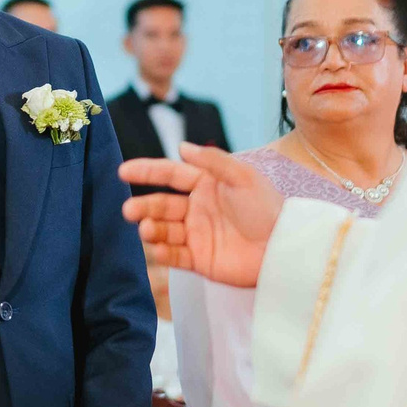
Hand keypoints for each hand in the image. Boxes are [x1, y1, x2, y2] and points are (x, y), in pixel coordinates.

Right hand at [119, 143, 282, 286]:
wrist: (282, 247)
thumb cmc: (267, 208)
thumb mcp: (243, 177)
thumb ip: (212, 161)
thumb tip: (181, 146)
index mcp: (207, 185)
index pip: (170, 175)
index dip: (147, 172)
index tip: (123, 171)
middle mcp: (198, 209)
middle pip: (162, 205)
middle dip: (143, 207)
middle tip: (129, 211)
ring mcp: (197, 235)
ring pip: (164, 230)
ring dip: (152, 229)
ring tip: (147, 230)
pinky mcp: (200, 259)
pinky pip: (175, 255)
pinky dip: (164, 253)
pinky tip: (158, 249)